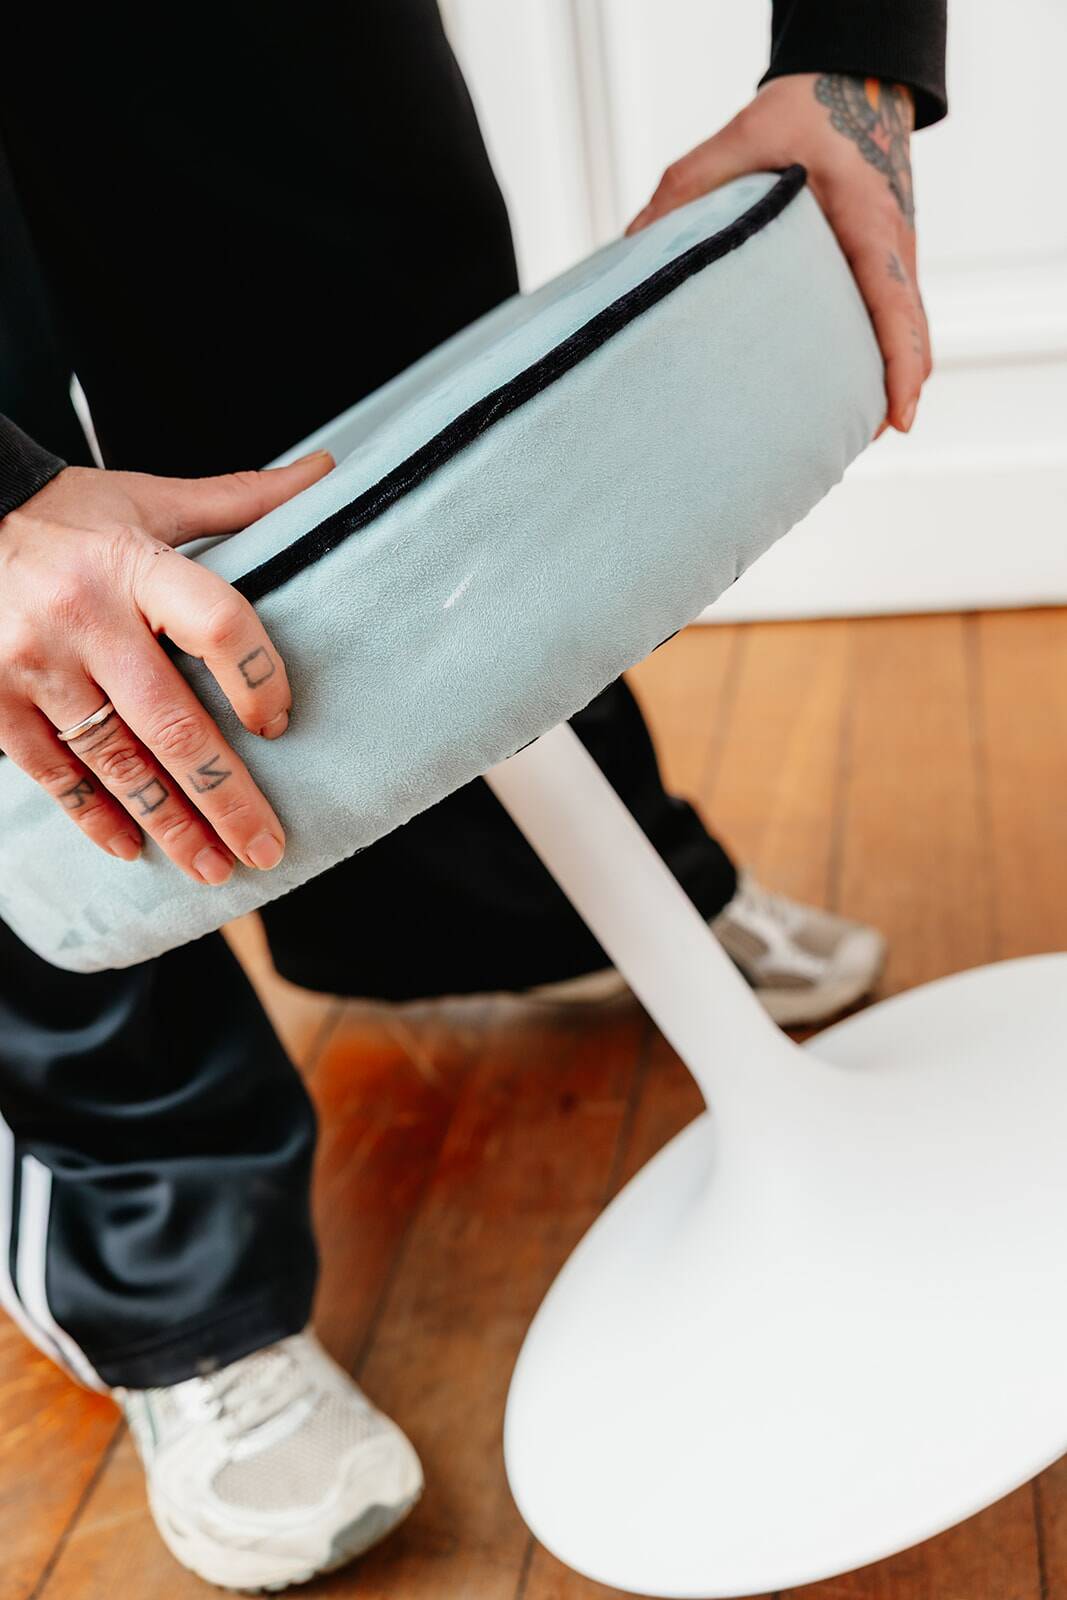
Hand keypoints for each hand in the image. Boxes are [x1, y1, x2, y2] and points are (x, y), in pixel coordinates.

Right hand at [0, 450, 332, 883]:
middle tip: (266, 848)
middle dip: (226, 797)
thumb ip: (240, 500)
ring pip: (117, 763)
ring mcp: (33, 667)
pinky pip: (54, 772)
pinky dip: (95, 816)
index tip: (279, 721)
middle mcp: (83, 620)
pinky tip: (134, 849)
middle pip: (172, 724)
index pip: (217, 624)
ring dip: (170, 825)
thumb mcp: (149, 499)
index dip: (259, 678)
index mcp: (132, 564)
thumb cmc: (68, 515)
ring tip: (214, 867)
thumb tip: (329, 473)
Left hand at [627, 73, 930, 435]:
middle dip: (891, 396)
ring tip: (834, 438)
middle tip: (847, 448)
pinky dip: (877, 363)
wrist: (854, 89)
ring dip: (883, 386)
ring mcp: (893, 265)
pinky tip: (833, 396)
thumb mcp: (741, 134)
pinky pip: (890, 326)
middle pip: (911, 339)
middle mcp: (893, 252)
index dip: (902, 366)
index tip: (899, 419)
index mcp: (868, 224)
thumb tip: (633, 244)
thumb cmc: (801, 114)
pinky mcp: (880, 273)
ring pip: (906, 338)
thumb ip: (688, 186)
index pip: (897, 305)